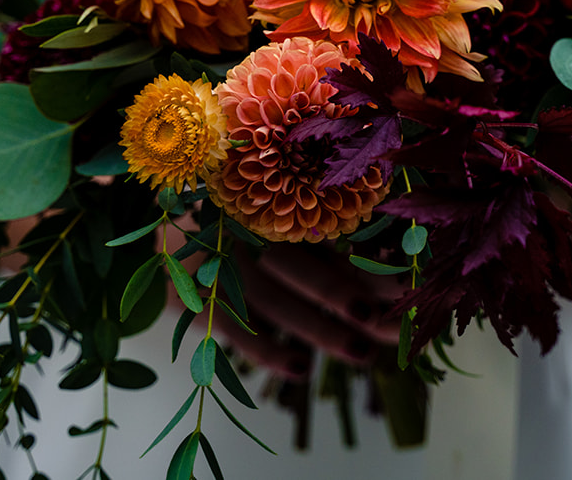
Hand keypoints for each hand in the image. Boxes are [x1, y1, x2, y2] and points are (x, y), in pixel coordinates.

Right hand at [162, 222, 401, 380]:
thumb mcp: (279, 212)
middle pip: (305, 265)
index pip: (328, 230)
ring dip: (320, 330)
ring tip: (362, 354)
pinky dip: (268, 353)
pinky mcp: (196, 297)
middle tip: (391, 321)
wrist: (161, 226)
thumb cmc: (238, 218)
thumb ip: (328, 225)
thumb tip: (393, 252)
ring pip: (276, 301)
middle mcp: (248, 231)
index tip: (410, 280)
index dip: (370, 256)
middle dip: (349, 295)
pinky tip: (302, 369)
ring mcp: (221, 266)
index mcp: (274, 204)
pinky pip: (234, 329)